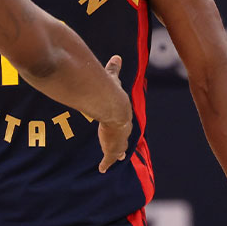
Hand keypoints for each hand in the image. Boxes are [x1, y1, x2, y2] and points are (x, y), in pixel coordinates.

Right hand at [97, 55, 131, 173]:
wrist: (112, 104)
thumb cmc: (111, 91)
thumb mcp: (112, 79)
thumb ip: (114, 69)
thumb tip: (116, 56)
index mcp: (123, 113)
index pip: (123, 120)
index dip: (122, 124)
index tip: (122, 126)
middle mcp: (123, 128)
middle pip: (123, 137)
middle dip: (121, 142)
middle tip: (121, 149)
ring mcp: (118, 139)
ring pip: (117, 149)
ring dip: (115, 154)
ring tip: (113, 160)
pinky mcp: (111, 147)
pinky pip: (108, 158)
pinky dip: (106, 163)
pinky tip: (103, 169)